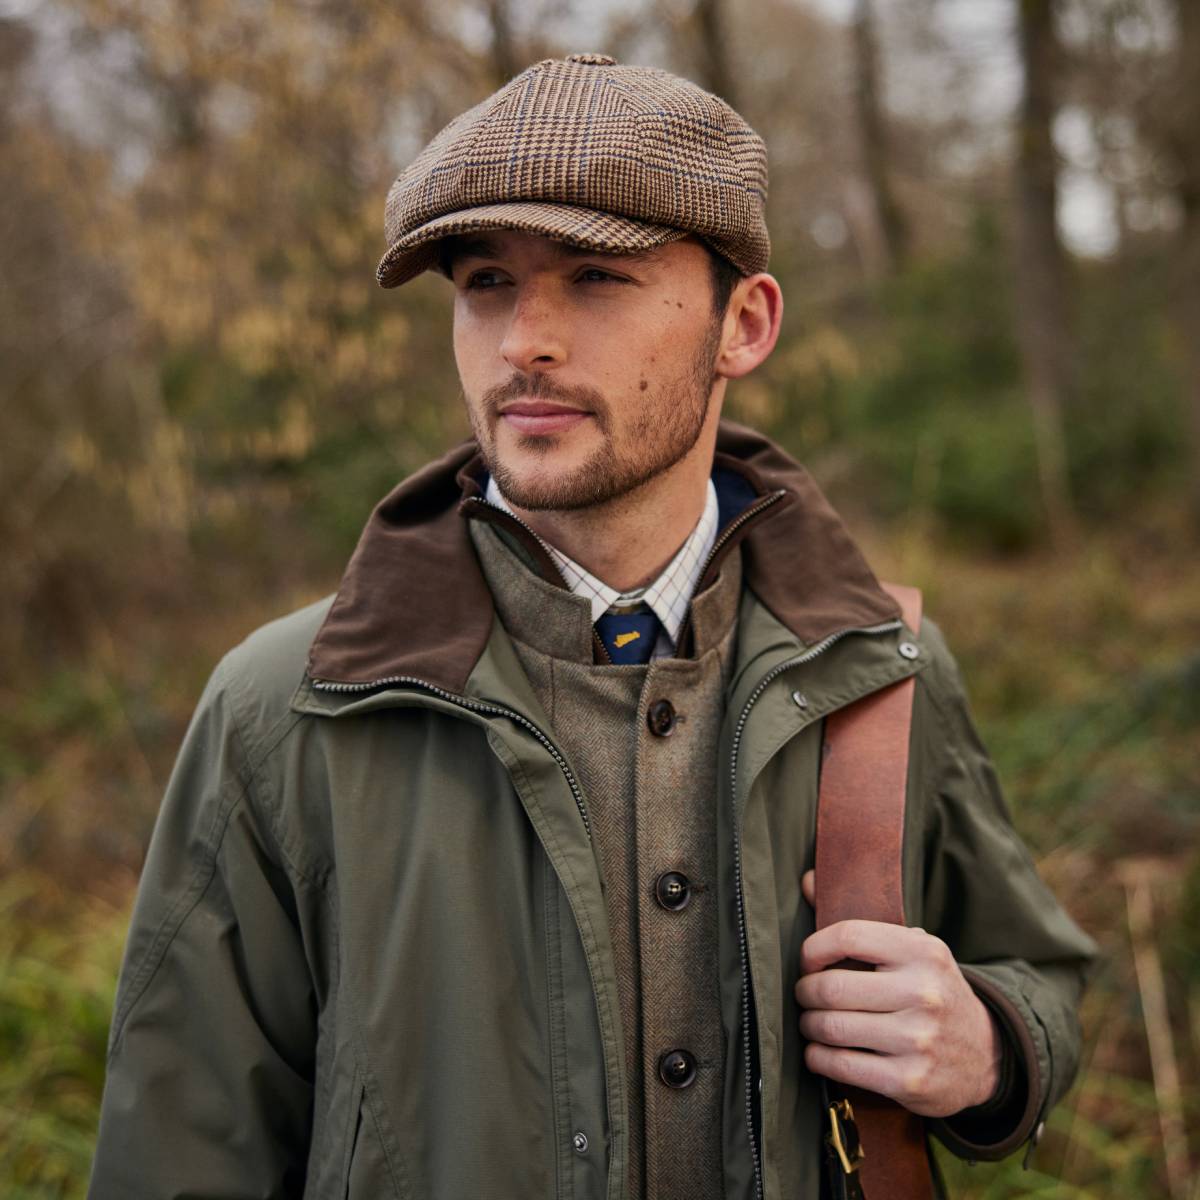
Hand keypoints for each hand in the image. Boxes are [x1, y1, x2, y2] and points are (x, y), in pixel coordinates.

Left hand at [793, 869, 1001, 1117]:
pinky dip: (818, 1057)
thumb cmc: (931, 991)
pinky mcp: (910, 1080)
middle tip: (804, 994)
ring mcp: (917, 1039)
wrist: (986, 1055)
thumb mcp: (913, 950)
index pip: (848, 936)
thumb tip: (808, 880)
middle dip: (804, 991)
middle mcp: (922, 993)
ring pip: (831, 1028)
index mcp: (921, 952)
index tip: (807, 961)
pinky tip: (819, 1051)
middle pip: (832, 987)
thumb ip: (861, 920)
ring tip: (810, 1021)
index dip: (813, 948)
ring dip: (808, 1025)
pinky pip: (842, 1066)